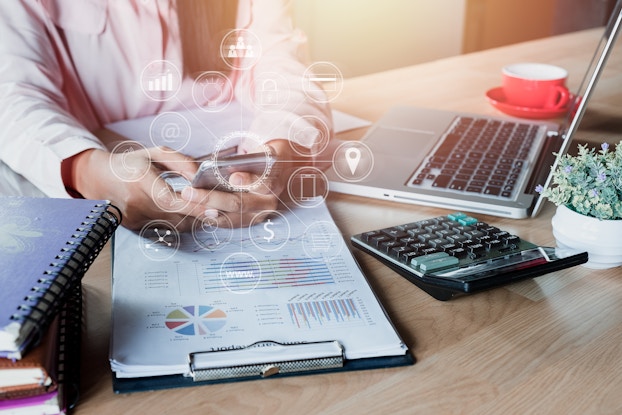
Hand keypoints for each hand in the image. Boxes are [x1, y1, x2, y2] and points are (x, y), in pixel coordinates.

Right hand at [66, 146, 204, 230]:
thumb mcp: (155, 153)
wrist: (98, 179)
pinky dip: (181, 223)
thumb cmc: (131, 163)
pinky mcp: (135, 227)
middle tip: (221, 211)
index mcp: (140, 179)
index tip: (214, 208)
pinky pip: (165, 228)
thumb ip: (180, 162)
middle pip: (176, 215)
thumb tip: (201, 175)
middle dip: (201, 215)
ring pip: (173, 225)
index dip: (193, 205)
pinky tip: (190, 216)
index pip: (170, 199)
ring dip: (193, 220)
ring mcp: (134, 218)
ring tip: (209, 212)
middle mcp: (136, 201)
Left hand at [179, 139, 310, 227]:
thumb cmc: (274, 158)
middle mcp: (269, 202)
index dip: (249, 181)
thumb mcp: (270, 151)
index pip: (264, 183)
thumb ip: (256, 157)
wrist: (289, 175)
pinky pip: (228, 222)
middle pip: (239, 204)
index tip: (233, 177)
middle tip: (188, 191)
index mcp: (277, 181)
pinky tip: (192, 210)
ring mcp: (260, 215)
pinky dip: (210, 217)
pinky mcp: (251, 222)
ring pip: (230, 216)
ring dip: (205, 210)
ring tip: (184, 202)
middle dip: (211, 198)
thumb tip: (230, 166)